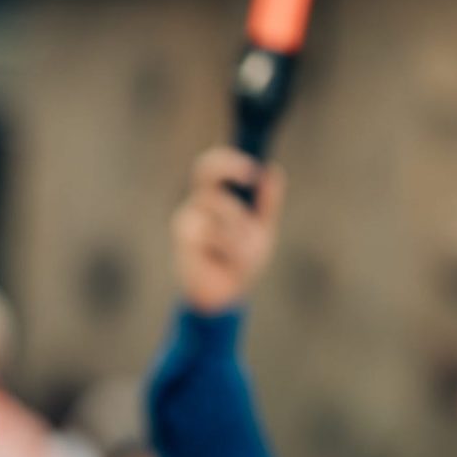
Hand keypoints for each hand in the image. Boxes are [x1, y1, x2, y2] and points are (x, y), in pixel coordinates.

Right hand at [172, 147, 284, 314]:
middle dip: (230, 168)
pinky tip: (228, 263)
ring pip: (223, 207)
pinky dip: (233, 249)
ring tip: (245, 254)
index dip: (228, 160)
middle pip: (207, 172)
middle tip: (252, 176)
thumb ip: (267, 203)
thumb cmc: (239, 262)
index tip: (252, 169)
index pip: (211, 167)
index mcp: (214, 199)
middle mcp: (197, 205)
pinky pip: (217, 232)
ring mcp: (187, 219)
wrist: (225, 295)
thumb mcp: (261, 230)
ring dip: (243, 231)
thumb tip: (272, 170)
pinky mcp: (184, 237)